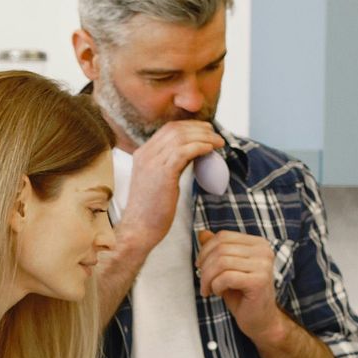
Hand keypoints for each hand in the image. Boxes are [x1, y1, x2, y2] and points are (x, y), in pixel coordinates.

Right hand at [118, 120, 222, 245]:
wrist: (139, 229)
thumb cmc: (151, 211)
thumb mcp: (157, 182)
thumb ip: (169, 166)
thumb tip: (191, 155)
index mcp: (142, 154)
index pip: (167, 130)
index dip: (189, 127)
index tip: (205, 132)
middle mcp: (145, 154)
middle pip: (175, 129)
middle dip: (199, 128)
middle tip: (215, 135)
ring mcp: (152, 162)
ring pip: (181, 137)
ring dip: (204, 137)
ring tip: (218, 143)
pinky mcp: (162, 172)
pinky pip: (184, 151)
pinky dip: (200, 147)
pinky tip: (210, 150)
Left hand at [196, 229, 285, 341]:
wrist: (260, 320)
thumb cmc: (243, 295)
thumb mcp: (226, 269)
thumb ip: (217, 250)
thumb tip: (201, 232)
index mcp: (258, 243)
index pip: (223, 236)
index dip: (205, 250)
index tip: (200, 267)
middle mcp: (264, 250)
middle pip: (220, 248)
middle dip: (204, 267)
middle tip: (203, 282)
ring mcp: (263, 265)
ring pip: (221, 262)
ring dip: (208, 278)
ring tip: (209, 290)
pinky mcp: (259, 281)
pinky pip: (226, 277)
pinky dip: (216, 286)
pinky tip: (219, 294)